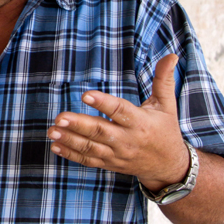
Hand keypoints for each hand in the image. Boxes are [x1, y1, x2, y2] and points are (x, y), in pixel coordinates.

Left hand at [47, 54, 189, 189]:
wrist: (169, 167)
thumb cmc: (166, 130)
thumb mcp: (167, 105)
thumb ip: (164, 80)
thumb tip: (171, 55)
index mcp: (140, 122)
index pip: (120, 111)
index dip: (103, 103)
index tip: (86, 95)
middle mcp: (127, 140)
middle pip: (100, 131)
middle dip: (78, 124)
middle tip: (59, 117)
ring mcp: (117, 154)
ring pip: (91, 147)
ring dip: (70, 139)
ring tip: (52, 130)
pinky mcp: (110, 163)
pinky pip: (89, 160)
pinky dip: (71, 154)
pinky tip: (55, 146)